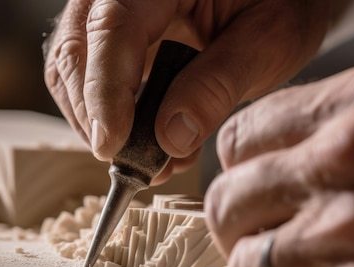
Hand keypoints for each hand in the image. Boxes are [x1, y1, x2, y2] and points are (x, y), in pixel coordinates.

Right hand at [43, 0, 333, 184]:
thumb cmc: (282, 3)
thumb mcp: (268, 39)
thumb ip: (218, 85)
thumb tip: (171, 138)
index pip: (110, 30)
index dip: (105, 93)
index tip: (115, 145)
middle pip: (75, 52)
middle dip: (95, 115)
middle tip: (132, 164)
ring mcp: (112, 14)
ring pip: (71, 69)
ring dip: (97, 121)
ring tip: (144, 159)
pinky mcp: (117, 39)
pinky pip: (89, 79)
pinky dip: (109, 117)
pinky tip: (145, 143)